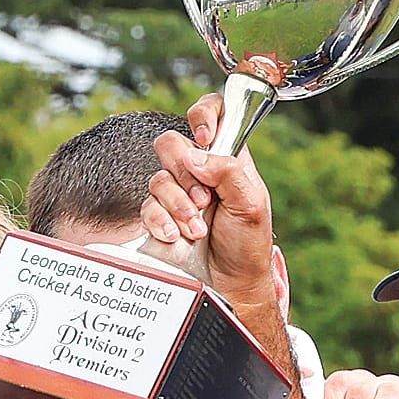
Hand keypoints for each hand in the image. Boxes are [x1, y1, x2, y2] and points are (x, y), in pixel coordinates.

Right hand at [141, 96, 276, 318]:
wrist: (231, 285)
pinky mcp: (158, 218)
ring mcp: (175, 194)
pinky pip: (147, 206)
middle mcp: (198, 171)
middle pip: (171, 143)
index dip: (204, 114)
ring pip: (157, 178)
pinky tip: (177, 236)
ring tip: (197, 228)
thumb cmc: (247, 244)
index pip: (213, 113)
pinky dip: (162, 221)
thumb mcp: (251, 204)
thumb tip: (195, 154)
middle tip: (205, 200)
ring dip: (178, 205)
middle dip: (185, 173)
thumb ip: (228, 171)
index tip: (205, 136)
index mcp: (226, 158)